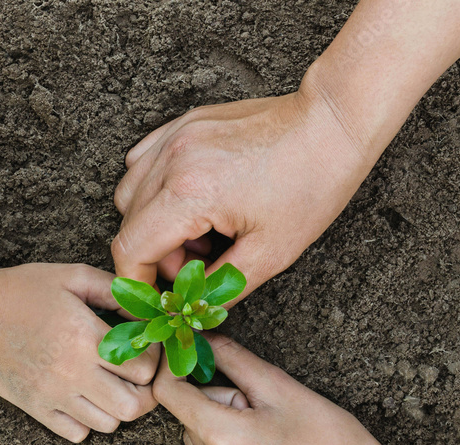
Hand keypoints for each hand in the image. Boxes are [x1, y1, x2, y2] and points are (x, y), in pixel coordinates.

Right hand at [0, 264, 158, 441]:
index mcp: (86, 337)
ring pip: (108, 424)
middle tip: (137, 376)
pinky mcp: (36, 409)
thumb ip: (113, 290)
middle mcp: (73, 372)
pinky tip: (83, 398)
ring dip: (117, 407)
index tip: (146, 349)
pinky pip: (77, 434)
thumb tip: (146, 309)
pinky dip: (87, 422)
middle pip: (133, 406)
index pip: (143, 369)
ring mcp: (54, 395)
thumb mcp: (71, 276)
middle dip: (144, 392)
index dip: (152, 359)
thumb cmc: (21, 290)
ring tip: (110, 386)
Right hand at [112, 82, 376, 303]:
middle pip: (128, 224)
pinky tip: (192, 202)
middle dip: (154, 256)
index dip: (136, 282)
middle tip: (200, 264)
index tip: (156, 296)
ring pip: (129, 192)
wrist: (331, 126)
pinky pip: (143, 161)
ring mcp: (175, 137)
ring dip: (153, 223)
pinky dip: (155, 190)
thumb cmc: (310, 185)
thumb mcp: (270, 253)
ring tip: (201, 232)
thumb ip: (220, 286)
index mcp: (189, 194)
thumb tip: (194, 305)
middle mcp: (172, 161)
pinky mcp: (184, 124)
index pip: (130, 248)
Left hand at [152, 333, 405, 444]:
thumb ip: (229, 357)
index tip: (192, 362)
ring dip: (214, 436)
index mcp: (225, 436)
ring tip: (259, 440)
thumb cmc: (325, 432)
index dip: (177, 371)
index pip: (168, 393)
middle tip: (254, 412)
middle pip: (187, 421)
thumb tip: (196, 335)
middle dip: (212, 407)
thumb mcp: (277, 384)